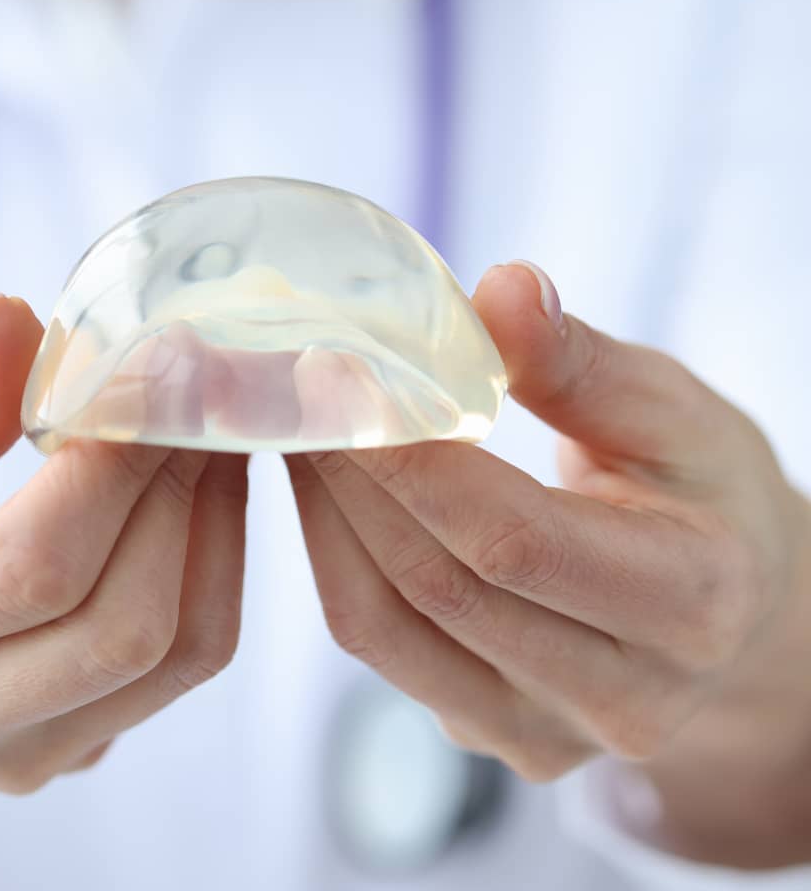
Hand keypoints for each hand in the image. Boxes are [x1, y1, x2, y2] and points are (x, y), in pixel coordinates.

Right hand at [0, 295, 246, 890]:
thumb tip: (17, 318)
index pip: (30, 566)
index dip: (113, 465)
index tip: (151, 372)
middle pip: (124, 625)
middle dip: (178, 489)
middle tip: (190, 391)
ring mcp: (23, 755)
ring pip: (179, 652)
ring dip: (214, 525)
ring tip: (202, 432)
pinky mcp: (76, 746)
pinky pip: (184, 663)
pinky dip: (213, 565)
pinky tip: (194, 491)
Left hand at [289, 261, 810, 868]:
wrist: (729, 614)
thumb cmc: (705, 494)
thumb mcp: (676, 413)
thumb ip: (582, 362)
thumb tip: (498, 289)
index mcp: (690, 602)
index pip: (515, 538)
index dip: (412, 458)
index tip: (338, 375)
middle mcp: (619, 697)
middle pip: (436, 583)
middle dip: (350, 476)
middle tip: (294, 387)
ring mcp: (543, 733)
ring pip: (385, 626)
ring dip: (324, 516)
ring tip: (297, 428)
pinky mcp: (488, 732)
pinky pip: (382, 648)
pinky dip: (335, 559)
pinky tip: (323, 490)